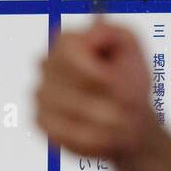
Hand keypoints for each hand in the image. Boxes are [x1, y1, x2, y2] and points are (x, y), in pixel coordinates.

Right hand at [35, 20, 163, 170]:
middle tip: (128, 105)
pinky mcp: (41, 121)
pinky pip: (66, 132)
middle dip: (106, 98)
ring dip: (105, 119)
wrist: (129, 118)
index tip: (117, 83)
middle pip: (70, 82)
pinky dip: (93, 137)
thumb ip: (110, 33)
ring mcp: (40, 94)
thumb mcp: (129, 47)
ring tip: (121, 121)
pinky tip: (105, 134)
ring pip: (71, 110)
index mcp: (67, 42)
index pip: (68, 50)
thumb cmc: (129, 80)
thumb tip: (89, 34)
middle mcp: (46, 65)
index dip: (95, 71)